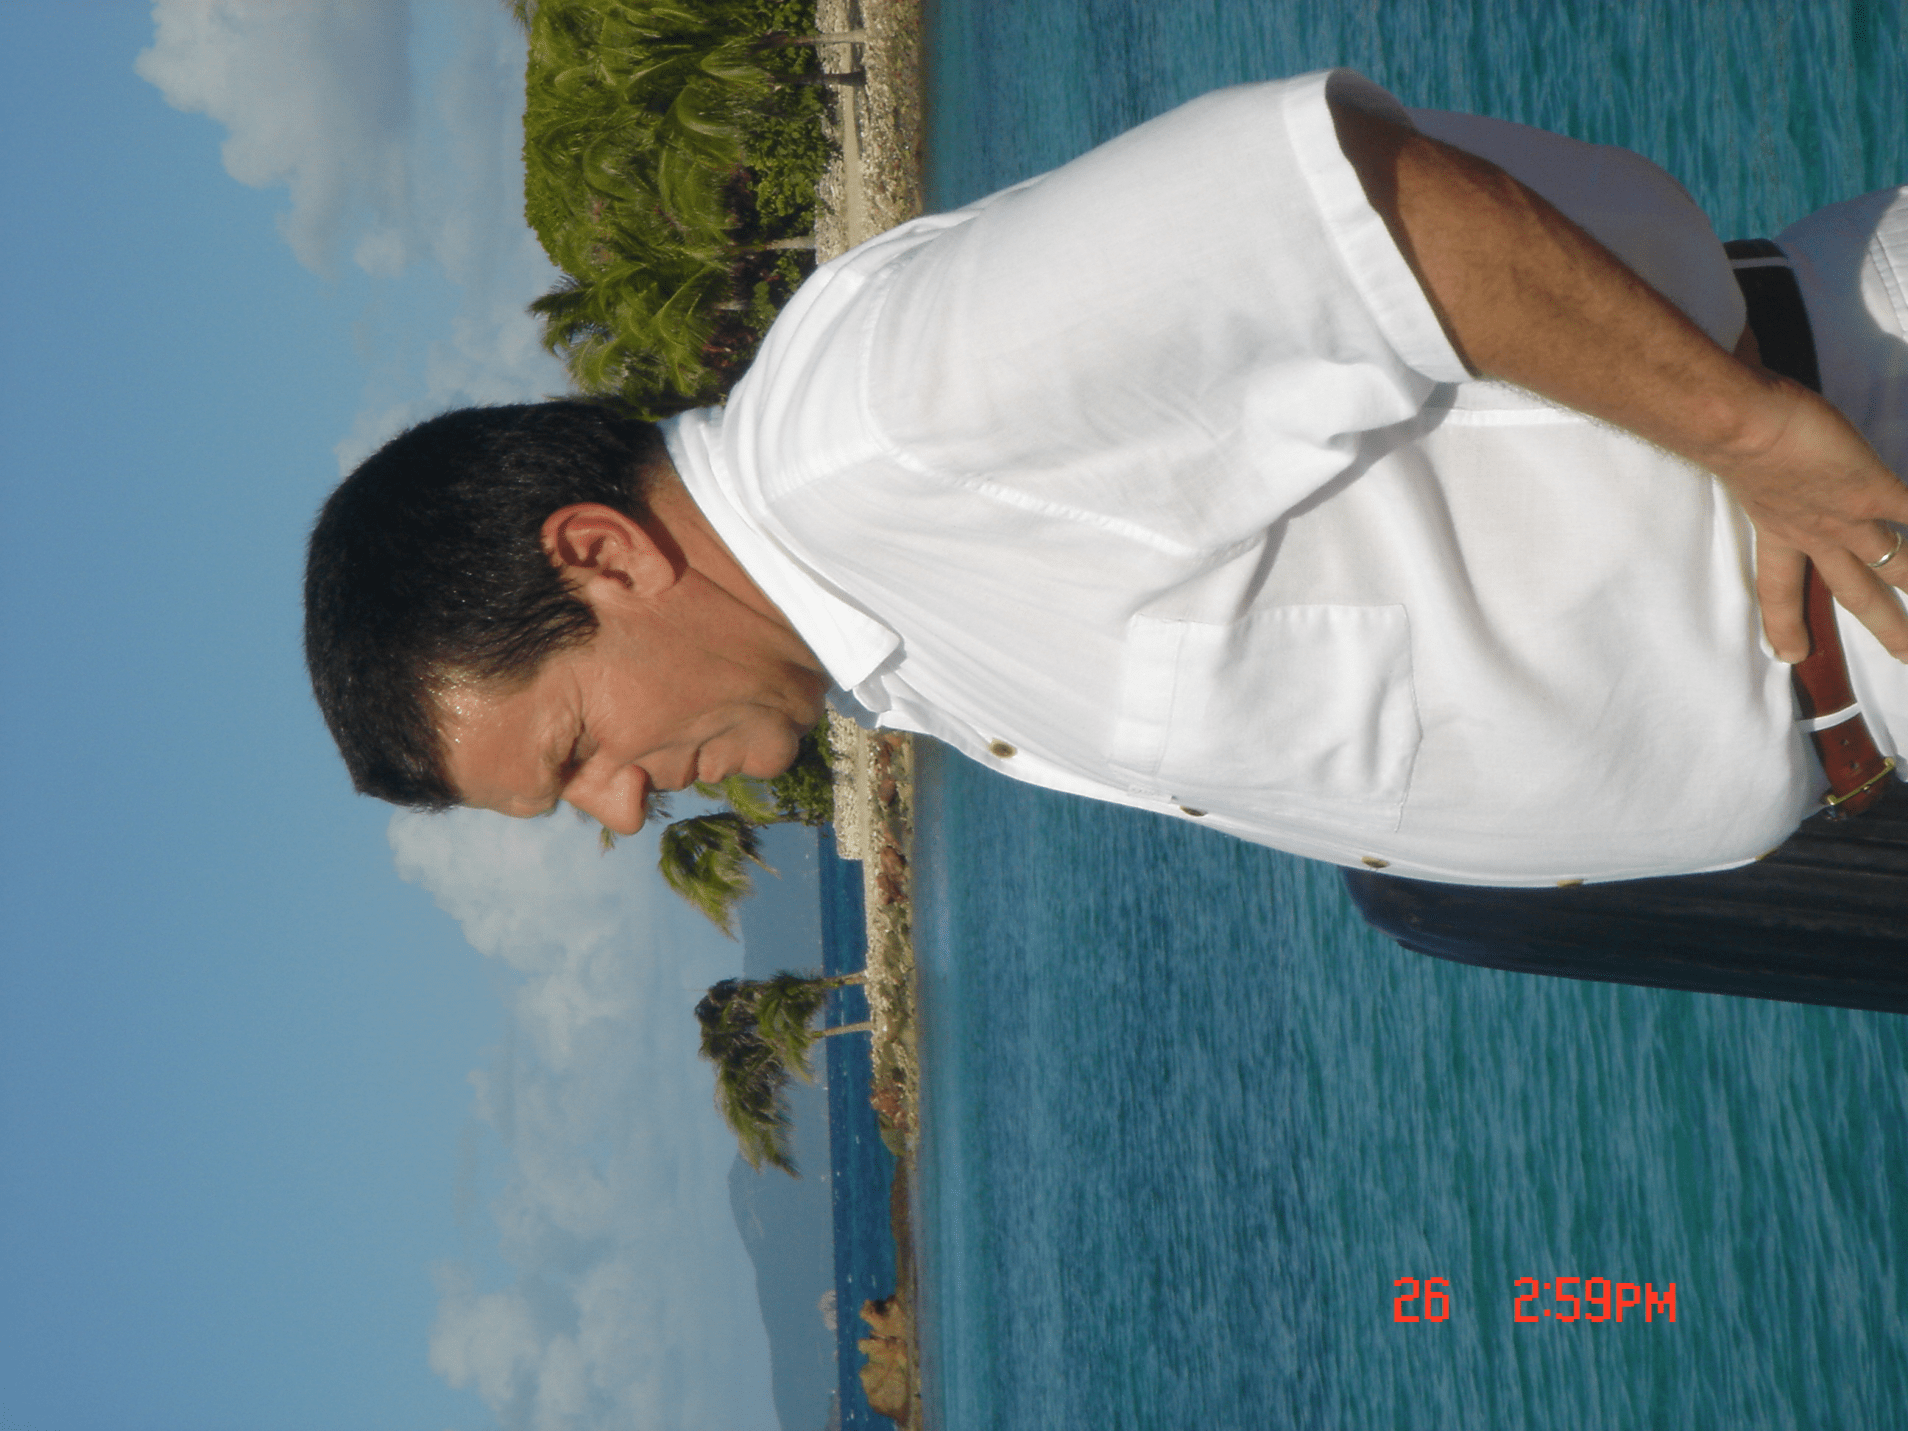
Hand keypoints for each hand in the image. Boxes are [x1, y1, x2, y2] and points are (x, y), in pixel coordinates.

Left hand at [1707, 372, 1907, 661]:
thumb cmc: (1725, 432)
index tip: (1789, 655)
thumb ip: (1744, 455)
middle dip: (1883, 625)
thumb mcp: (1733, 456)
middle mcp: (1815, 534)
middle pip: (1854, 592)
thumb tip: (1732, 423)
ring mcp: (1849, 518)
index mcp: (1775, 530)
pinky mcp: (1875, 492)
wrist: (1736, 427)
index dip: (1784, 623)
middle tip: (1905, 657)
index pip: (1780, 588)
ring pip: (1899, 566)